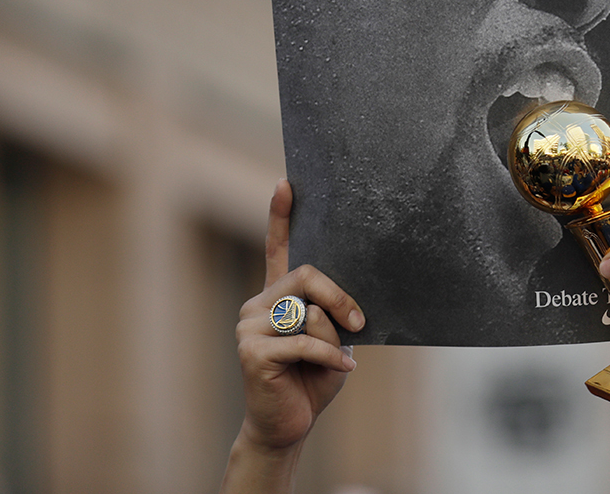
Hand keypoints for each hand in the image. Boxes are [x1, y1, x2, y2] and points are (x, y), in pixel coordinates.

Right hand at [233, 179, 364, 454]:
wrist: (289, 425)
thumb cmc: (314, 379)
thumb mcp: (333, 341)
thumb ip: (331, 317)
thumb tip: (332, 308)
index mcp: (278, 296)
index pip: (278, 248)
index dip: (280, 215)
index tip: (286, 184)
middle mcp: (259, 304)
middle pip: (306, 275)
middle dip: (339, 296)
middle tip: (359, 321)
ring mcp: (250, 326)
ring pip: (306, 311)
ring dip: (334, 335)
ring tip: (343, 355)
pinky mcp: (252, 352)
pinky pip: (303, 342)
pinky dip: (329, 356)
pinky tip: (343, 368)